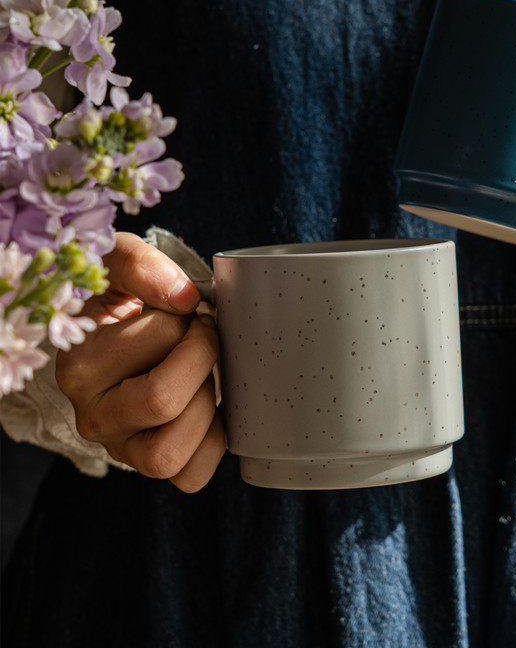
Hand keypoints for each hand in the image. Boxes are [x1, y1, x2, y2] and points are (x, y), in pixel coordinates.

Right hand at [55, 232, 224, 491]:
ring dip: (205, 405)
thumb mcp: (118, 262)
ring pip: (168, 452)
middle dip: (203, 357)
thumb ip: (141, 266)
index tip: (187, 311)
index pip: (156, 338)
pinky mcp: (149, 464)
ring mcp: (120, 447)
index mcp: (79, 364)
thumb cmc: (123, 296)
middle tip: (205, 336)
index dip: (188, 318)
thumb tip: (184, 297)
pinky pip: (191, 475)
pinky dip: (214, 443)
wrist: (119, 332)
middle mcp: (91, 415)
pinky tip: (212, 407)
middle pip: (162, 399)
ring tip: (204, 374)